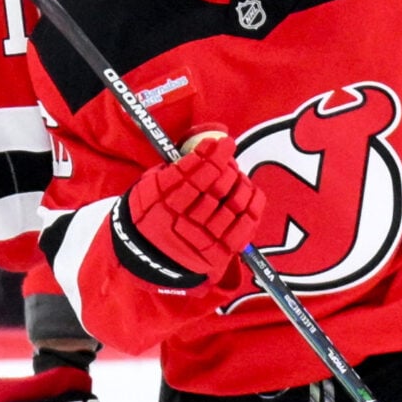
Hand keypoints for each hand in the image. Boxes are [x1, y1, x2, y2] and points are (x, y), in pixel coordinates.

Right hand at [112, 132, 265, 285]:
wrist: (148, 258)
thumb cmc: (151, 215)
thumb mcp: (148, 188)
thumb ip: (173, 170)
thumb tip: (205, 150)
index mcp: (164, 202)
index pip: (195, 174)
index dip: (213, 155)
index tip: (224, 143)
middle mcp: (184, 221)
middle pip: (217, 187)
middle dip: (227, 168)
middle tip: (228, 162)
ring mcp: (203, 239)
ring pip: (234, 204)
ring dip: (241, 184)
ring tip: (237, 177)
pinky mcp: (218, 252)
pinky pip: (246, 225)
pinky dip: (253, 204)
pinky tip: (250, 192)